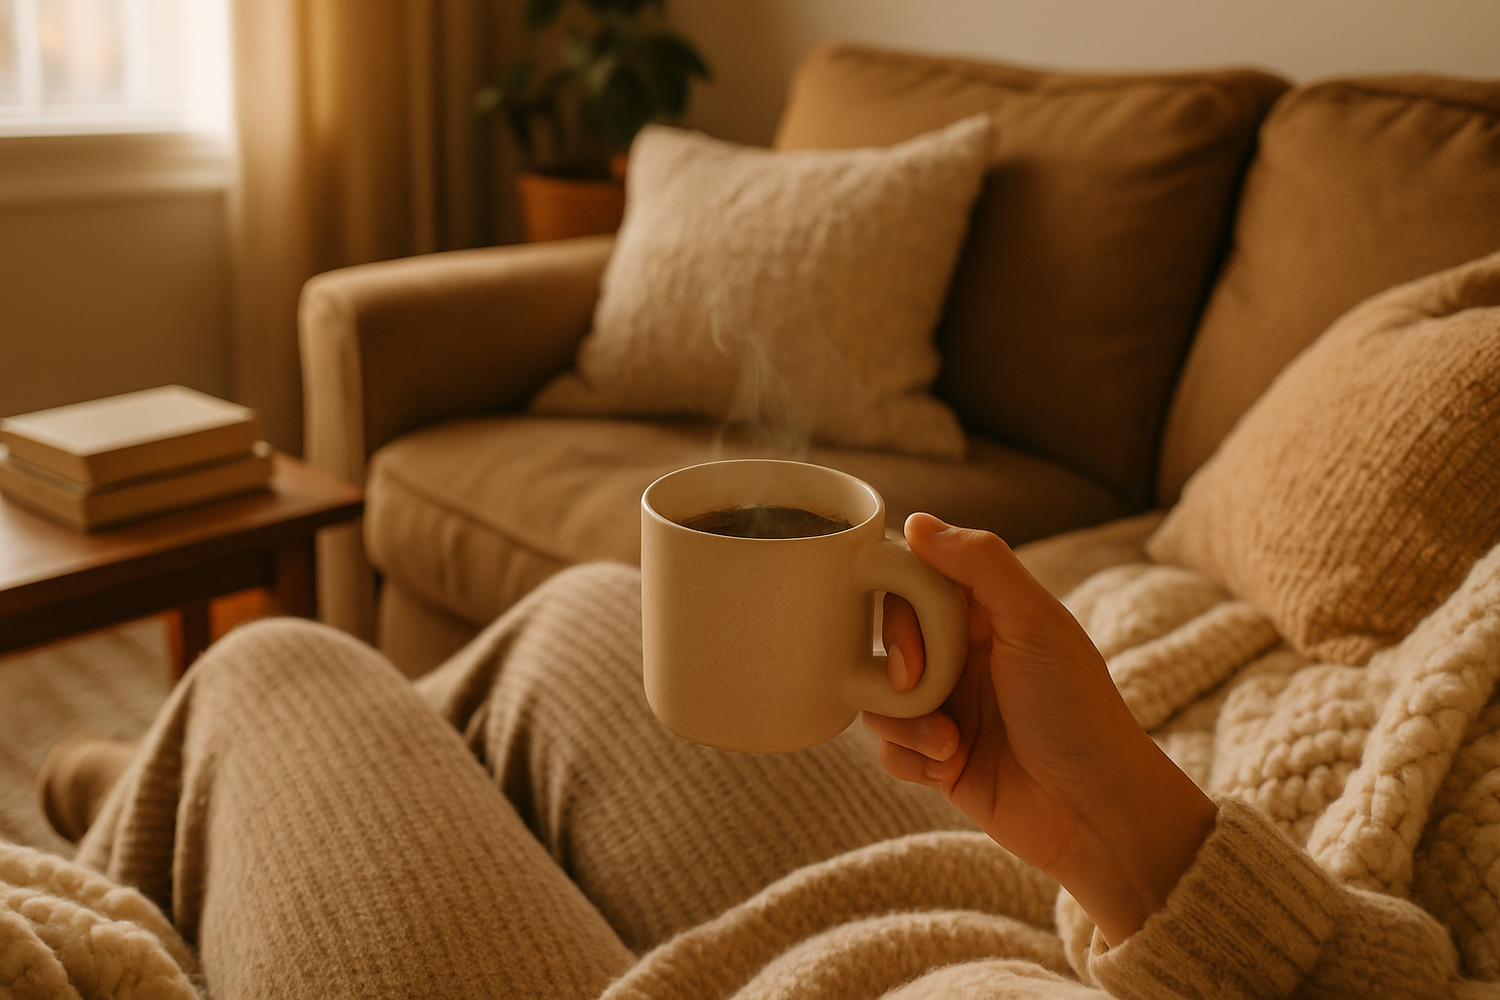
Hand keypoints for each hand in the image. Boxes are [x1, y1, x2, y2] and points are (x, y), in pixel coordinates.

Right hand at [865, 513, 1216, 944]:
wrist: (1093, 812)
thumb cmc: (1076, 711)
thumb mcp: (1035, 621)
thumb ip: (979, 562)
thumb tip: (915, 521)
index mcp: (990, 612)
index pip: (916, 580)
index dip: (900, 602)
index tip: (912, 632)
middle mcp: (965, 655)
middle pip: (889, 638)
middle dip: (898, 665)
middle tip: (918, 686)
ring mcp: (950, 706)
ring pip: (880, 696)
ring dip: (903, 721)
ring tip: (948, 742)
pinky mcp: (938, 758)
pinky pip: (889, 747)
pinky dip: (911, 758)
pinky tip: (949, 767)